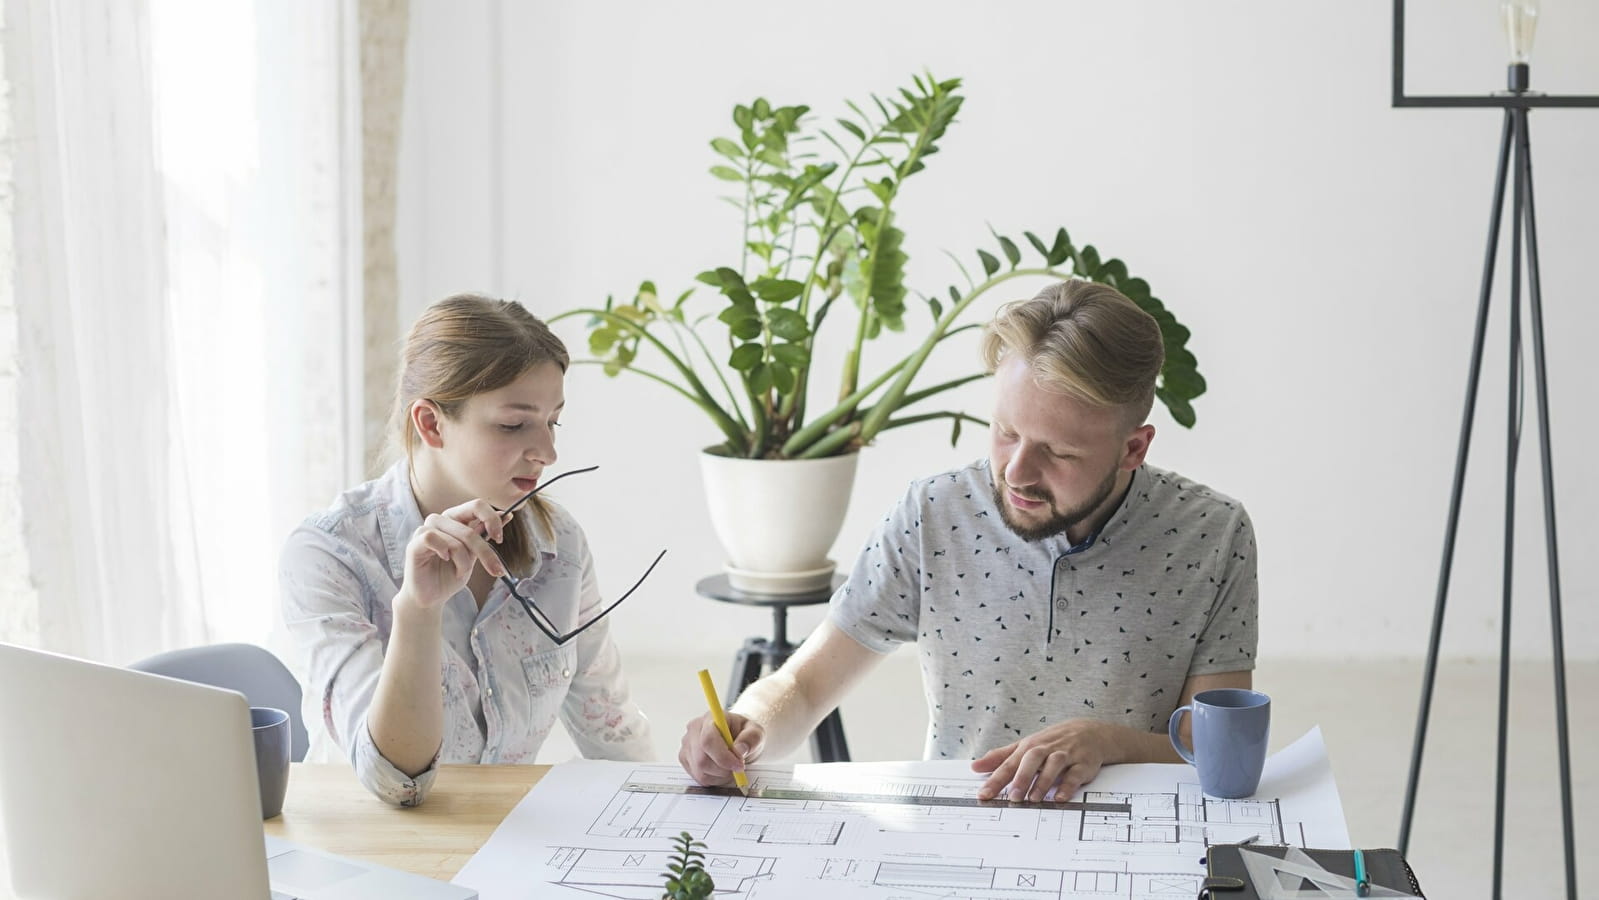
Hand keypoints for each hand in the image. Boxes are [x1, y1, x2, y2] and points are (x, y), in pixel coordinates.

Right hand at [397, 499, 508, 613]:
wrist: (432, 596)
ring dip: (463, 561)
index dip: (492, 519)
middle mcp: (440, 520)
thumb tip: (507, 515)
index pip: (477, 505)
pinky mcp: (414, 543)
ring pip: (456, 540)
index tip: (500, 539)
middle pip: (469, 529)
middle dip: (484, 552)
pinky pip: (433, 538)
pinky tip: (445, 560)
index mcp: (456, 519)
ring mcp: (425, 530)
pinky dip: (445, 552)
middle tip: (495, 569)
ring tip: (460, 571)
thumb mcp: (474, 554)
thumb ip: (485, 533)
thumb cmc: (450, 574)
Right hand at [678, 711, 765, 785]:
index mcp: (710, 718)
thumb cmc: (743, 732)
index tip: (739, 765)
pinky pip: (697, 777)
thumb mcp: (755, 732)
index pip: (708, 740)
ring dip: (719, 775)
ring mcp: (687, 745)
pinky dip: (712, 779)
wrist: (736, 736)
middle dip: (723, 769)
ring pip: (699, 771)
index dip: (723, 757)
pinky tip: (721, 770)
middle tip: (738, 768)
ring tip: (730, 768)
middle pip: (702, 759)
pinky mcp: (685, 759)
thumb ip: (750, 739)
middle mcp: (694, 730)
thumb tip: (739, 750)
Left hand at [971, 719, 1112, 801]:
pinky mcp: (1083, 764)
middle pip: (1031, 760)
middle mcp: (1046, 749)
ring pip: (1053, 765)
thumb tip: (975, 767)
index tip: (984, 794)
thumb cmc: (1051, 742)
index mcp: (1029, 746)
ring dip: (1044, 781)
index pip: (1009, 763)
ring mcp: (1065, 755)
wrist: (1089, 732)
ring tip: (1033, 799)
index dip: (996, 779)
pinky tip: (1060, 796)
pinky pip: (1075, 774)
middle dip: (1021, 777)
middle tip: (1012, 797)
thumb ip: (1000, 757)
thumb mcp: (1024, 746)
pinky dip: (1068, 785)